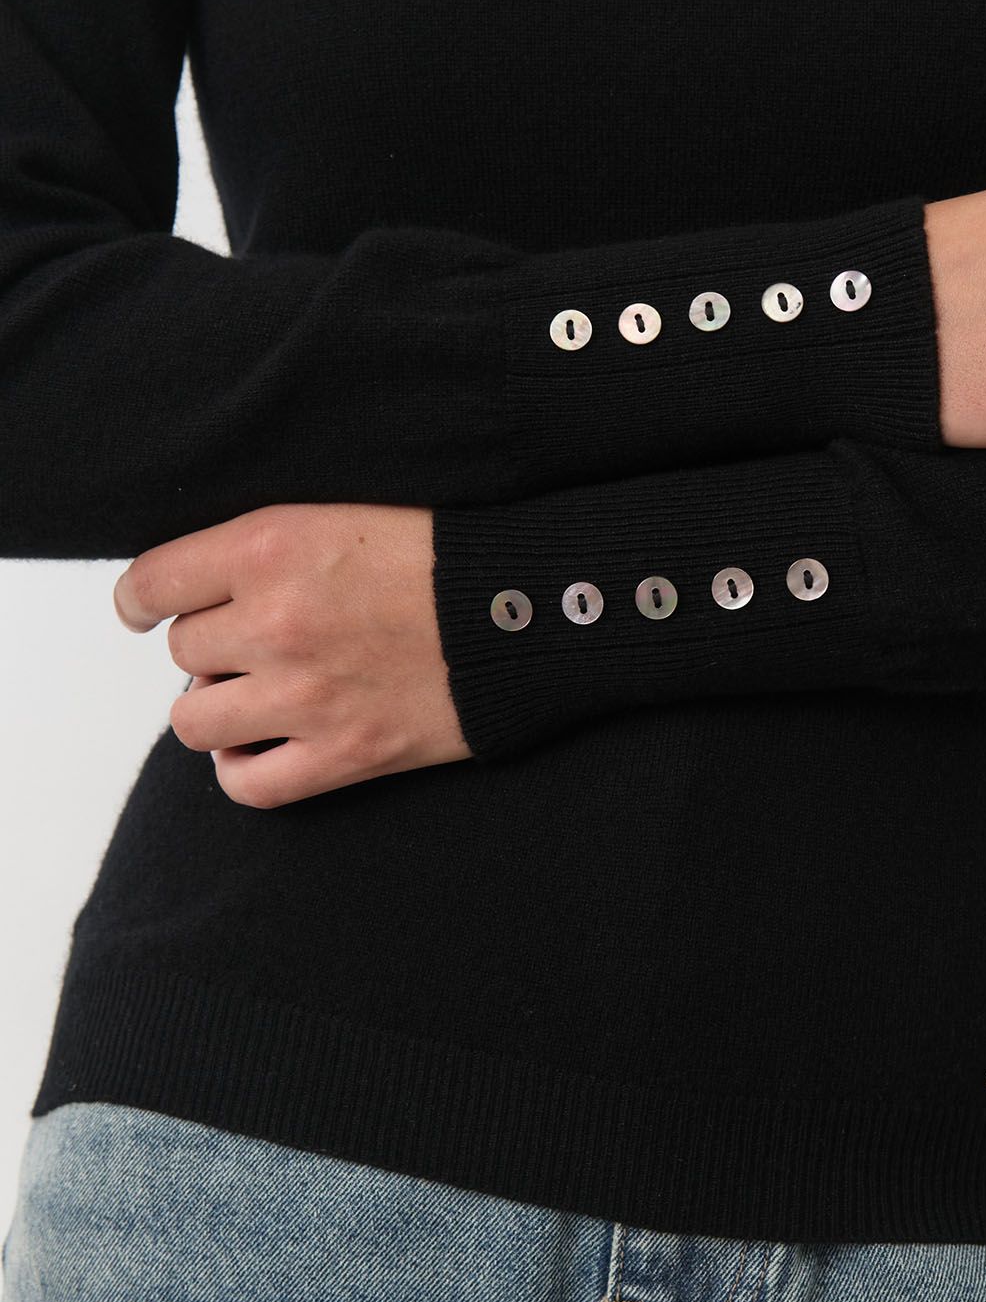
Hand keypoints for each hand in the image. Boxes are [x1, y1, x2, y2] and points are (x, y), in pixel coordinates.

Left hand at [112, 503, 470, 807]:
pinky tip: (260, 748)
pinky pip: (248, 785)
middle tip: (259, 640)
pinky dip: (242, 770)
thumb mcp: (340, 516)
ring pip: (194, 720)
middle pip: (182, 651)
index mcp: (271, 547)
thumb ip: (262, 549)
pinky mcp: (344, 754)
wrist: (529, 610)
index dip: (139, 602)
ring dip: (217, 708)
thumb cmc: (444, 559)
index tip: (146, 610)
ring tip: (255, 694)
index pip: (150, 585)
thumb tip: (195, 598)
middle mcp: (277, 621)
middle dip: (213, 646)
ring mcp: (306, 695)